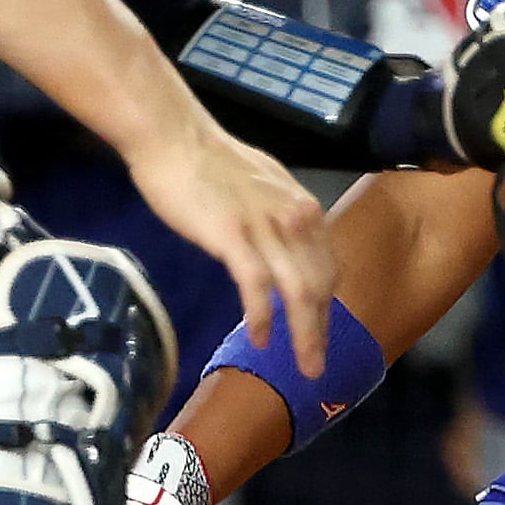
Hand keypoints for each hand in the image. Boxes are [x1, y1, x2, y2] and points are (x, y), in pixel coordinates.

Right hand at [128, 112, 334, 370]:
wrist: (175, 137)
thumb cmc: (210, 162)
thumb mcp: (264, 187)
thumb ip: (279, 218)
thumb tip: (284, 242)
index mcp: (303, 208)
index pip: (327, 266)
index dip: (328, 304)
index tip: (323, 330)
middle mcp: (296, 219)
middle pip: (320, 286)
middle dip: (322, 330)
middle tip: (317, 367)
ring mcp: (266, 228)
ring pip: (299, 292)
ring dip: (305, 335)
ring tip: (304, 367)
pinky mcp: (234, 236)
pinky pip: (257, 286)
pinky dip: (263, 317)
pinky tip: (260, 340)